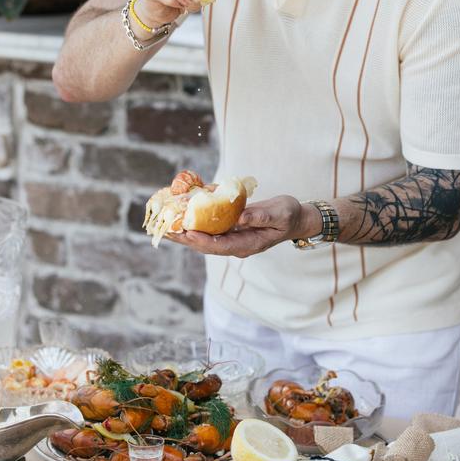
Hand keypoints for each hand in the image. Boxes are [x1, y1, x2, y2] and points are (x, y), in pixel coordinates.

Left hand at [168, 196, 320, 257]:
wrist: (295, 218)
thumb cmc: (289, 216)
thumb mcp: (279, 214)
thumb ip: (260, 216)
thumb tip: (239, 218)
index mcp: (248, 244)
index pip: (220, 246)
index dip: (202, 241)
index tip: (186, 233)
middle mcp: (236, 245)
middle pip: (206, 245)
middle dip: (185, 238)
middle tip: (164, 230)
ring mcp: (232, 238)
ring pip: (204, 238)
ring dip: (185, 231)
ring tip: (164, 224)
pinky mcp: (230, 230)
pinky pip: (209, 228)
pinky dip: (194, 222)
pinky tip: (181, 214)